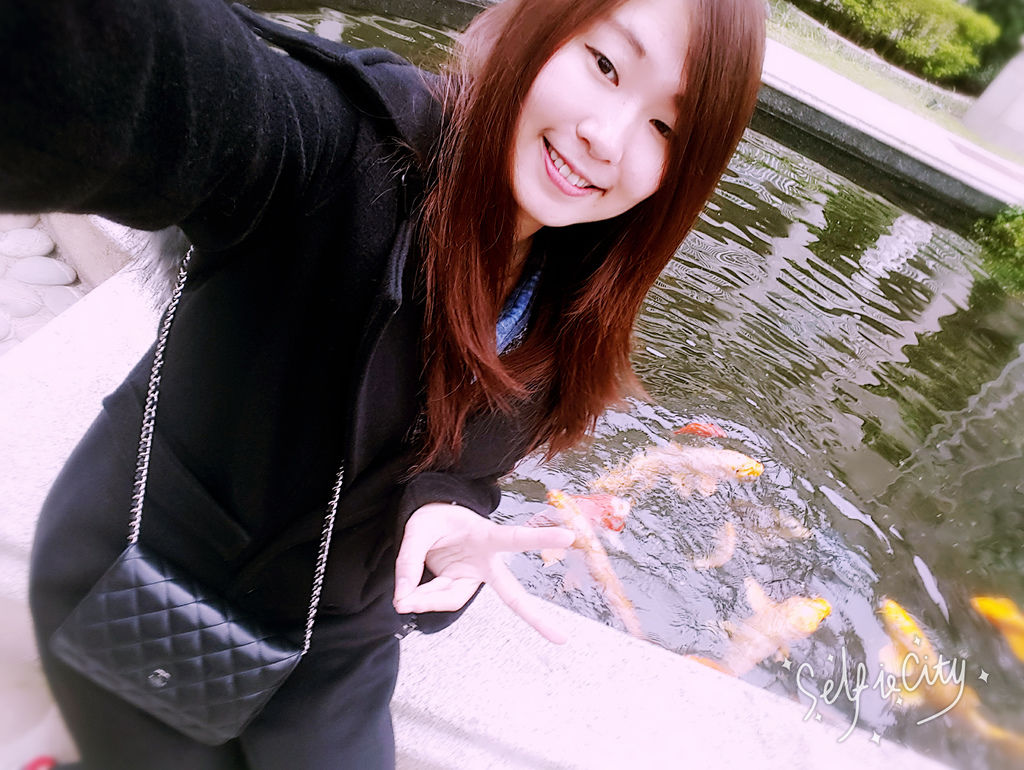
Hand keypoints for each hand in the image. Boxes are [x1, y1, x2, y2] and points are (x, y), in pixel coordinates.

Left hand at [393, 503, 574, 642]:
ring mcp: (473, 578)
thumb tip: (403, 597)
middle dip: (534, 616)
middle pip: (511, 593)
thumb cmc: (432, 518)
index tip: (568, 537)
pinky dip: (421, 598)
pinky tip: (408, 593)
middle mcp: (486, 562)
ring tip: (402, 595)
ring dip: (426, 598)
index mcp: (486, 536)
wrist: (429, 519)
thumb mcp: (417, 529)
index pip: (514, 539)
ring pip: (451, 599)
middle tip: (561, 638)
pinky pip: (440, 600)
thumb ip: (409, 560)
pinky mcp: (459, 587)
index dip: (539, 538)